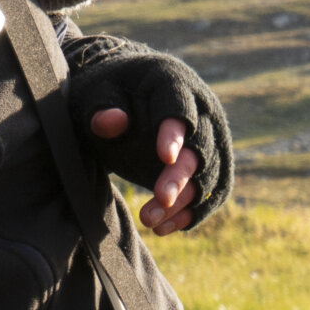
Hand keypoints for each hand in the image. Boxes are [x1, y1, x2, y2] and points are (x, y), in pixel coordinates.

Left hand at [69, 39, 232, 232]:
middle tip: (160, 200)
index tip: (164, 158)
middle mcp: (202, 107)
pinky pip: (214, 190)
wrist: (128, 93)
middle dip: (181, 176)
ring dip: (185, 201)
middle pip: (200, 146)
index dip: (174, 133)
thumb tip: (112, 122)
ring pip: (211, 173)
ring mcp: (212, 134)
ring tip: (150, 222)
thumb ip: (101, 109)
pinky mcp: (213, 160)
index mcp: (172, 82)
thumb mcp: (95, 94)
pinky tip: (166, 228)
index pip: (179, 108)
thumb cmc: (108, 92)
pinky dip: (194, 211)